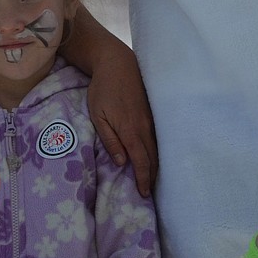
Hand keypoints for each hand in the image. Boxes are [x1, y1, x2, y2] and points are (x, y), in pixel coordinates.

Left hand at [88, 41, 157, 195]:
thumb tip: (121, 162)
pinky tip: (156, 156)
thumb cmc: (103, 90)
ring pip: (158, 147)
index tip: (144, 193)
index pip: (141, 161)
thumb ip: (110, 140)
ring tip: (155, 178)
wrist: (118, 63)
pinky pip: (159, 136)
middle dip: (153, 176)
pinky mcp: (154, 112)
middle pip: (153, 157)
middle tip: (150, 192)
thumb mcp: (98, 116)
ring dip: (158, 164)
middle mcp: (145, 127)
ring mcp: (152, 119)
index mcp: (130, 130)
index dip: (144, 179)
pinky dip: (159, 150)